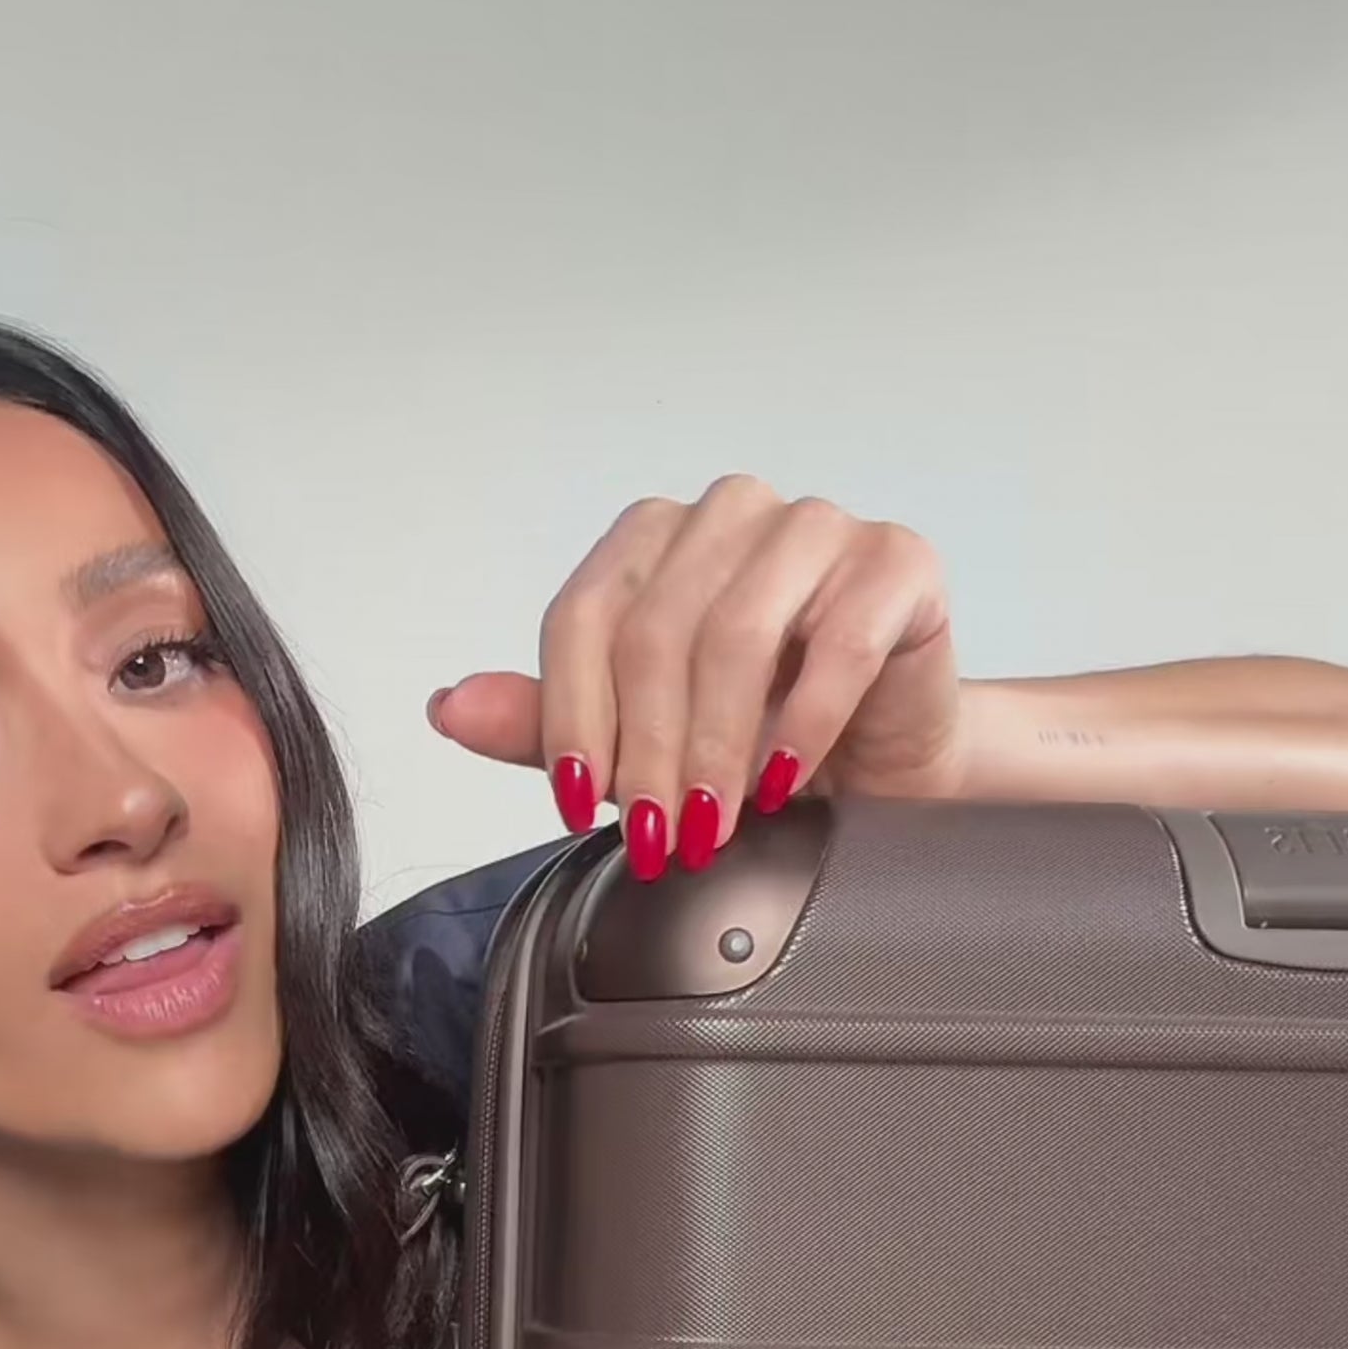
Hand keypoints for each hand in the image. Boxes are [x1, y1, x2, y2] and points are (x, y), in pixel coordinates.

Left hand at [428, 478, 963, 876]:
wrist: (882, 764)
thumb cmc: (762, 739)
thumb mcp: (638, 742)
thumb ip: (547, 722)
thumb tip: (450, 709)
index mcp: (656, 537)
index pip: (584, 614)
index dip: (572, 717)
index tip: (579, 802)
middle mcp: (732, 513)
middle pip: (656, 629)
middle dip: (649, 751)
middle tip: (658, 836)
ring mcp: (817, 527)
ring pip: (737, 631)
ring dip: (718, 745)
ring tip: (717, 820)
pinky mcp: (896, 563)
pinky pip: (840, 641)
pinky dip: (804, 722)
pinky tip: (787, 777)